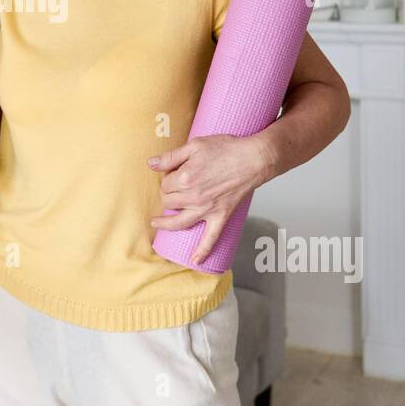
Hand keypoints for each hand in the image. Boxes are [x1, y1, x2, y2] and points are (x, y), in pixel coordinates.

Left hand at [147, 134, 272, 264]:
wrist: (253, 159)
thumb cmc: (226, 149)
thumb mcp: (194, 145)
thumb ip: (171, 156)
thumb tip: (151, 163)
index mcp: (185, 178)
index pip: (165, 184)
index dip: (167, 178)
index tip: (174, 174)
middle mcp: (193, 197)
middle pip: (169, 201)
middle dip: (167, 195)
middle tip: (173, 188)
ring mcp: (207, 209)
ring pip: (179, 222)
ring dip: (166, 224)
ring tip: (157, 223)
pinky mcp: (220, 216)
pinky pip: (210, 238)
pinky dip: (203, 250)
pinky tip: (195, 260)